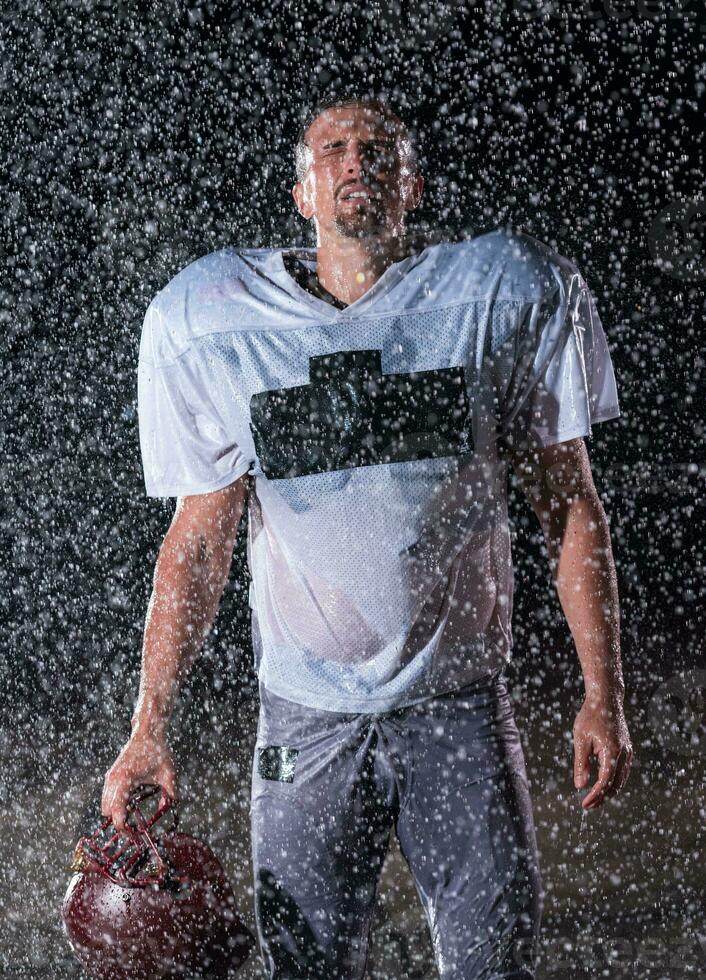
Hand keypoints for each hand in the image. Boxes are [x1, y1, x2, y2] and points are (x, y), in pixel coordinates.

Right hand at [101, 731, 177, 831]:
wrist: (147, 732)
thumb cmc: (158, 751)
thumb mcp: (168, 773)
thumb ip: (170, 793)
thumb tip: (169, 808)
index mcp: (124, 781)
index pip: (116, 814)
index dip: (124, 829)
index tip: (133, 836)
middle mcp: (113, 780)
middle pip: (107, 812)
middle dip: (119, 822)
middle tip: (135, 828)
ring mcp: (110, 777)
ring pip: (105, 804)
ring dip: (116, 812)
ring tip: (134, 814)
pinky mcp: (111, 774)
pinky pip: (108, 795)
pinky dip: (116, 802)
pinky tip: (132, 801)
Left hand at [573, 693, 631, 809]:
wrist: (606, 700)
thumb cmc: (591, 717)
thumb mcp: (581, 740)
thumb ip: (581, 764)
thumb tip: (580, 786)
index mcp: (612, 752)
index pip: (605, 781)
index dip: (595, 795)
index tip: (584, 804)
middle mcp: (624, 754)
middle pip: (616, 785)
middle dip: (602, 798)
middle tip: (588, 806)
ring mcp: (628, 752)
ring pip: (621, 780)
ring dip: (609, 792)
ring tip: (594, 799)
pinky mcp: (627, 750)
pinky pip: (622, 772)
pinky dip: (614, 782)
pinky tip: (602, 785)